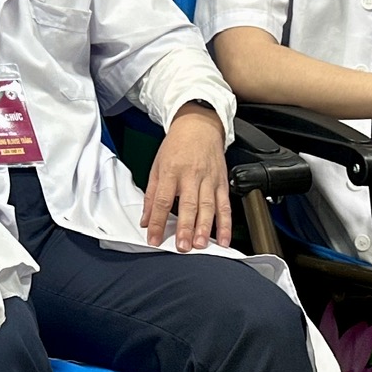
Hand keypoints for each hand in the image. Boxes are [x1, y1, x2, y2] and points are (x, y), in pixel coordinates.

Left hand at [142, 104, 230, 250]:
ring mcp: (209, 179)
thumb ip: (151, 194)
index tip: (153, 238)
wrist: (199, 125)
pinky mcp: (222, 182)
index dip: (157, 221)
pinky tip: (224, 239)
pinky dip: (226, 224)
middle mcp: (191, 175)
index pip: (162, 200)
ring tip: (201, 245)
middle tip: (183, 246)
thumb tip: (145, 219)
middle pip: (188, 205)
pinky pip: (225, 205)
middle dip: (185, 228)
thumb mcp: (156, 165)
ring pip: (208, 206)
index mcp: (171, 170)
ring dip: (205, 228)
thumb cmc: (177, 145)